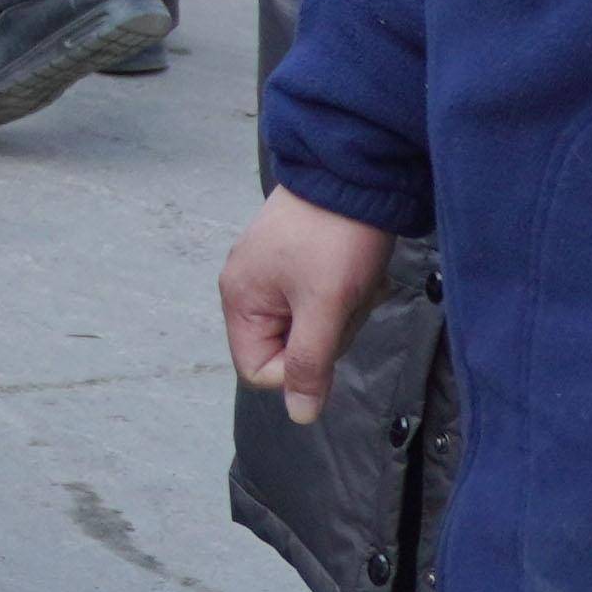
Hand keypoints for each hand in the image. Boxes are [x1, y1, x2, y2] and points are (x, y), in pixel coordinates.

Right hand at [221, 187, 396, 422]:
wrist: (352, 175)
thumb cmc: (334, 241)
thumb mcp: (326, 307)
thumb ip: (310, 363)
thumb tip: (300, 416)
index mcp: (239, 300)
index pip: (260, 371)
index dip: (299, 369)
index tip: (327, 334)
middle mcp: (245, 288)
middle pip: (286, 350)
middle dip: (325, 337)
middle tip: (344, 303)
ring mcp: (268, 272)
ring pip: (305, 327)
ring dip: (337, 315)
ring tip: (352, 283)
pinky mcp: (292, 259)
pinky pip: (314, 302)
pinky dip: (339, 297)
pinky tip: (352, 273)